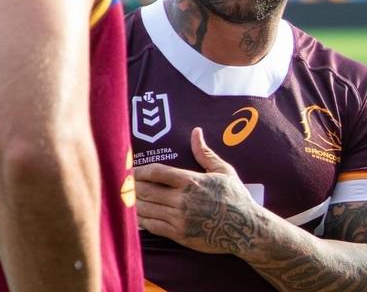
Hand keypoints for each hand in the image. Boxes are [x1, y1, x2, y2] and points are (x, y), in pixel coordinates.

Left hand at [134, 127, 261, 255]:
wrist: (245, 229)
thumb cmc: (235, 197)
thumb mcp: (223, 171)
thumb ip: (205, 152)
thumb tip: (196, 131)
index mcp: (192, 181)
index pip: (157, 172)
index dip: (140, 170)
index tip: (131, 169)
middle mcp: (183, 200)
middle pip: (146, 190)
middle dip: (131, 186)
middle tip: (121, 183)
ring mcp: (179, 219)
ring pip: (146, 209)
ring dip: (133, 203)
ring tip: (125, 198)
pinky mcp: (179, 235)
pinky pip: (152, 226)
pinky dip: (140, 220)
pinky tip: (135, 215)